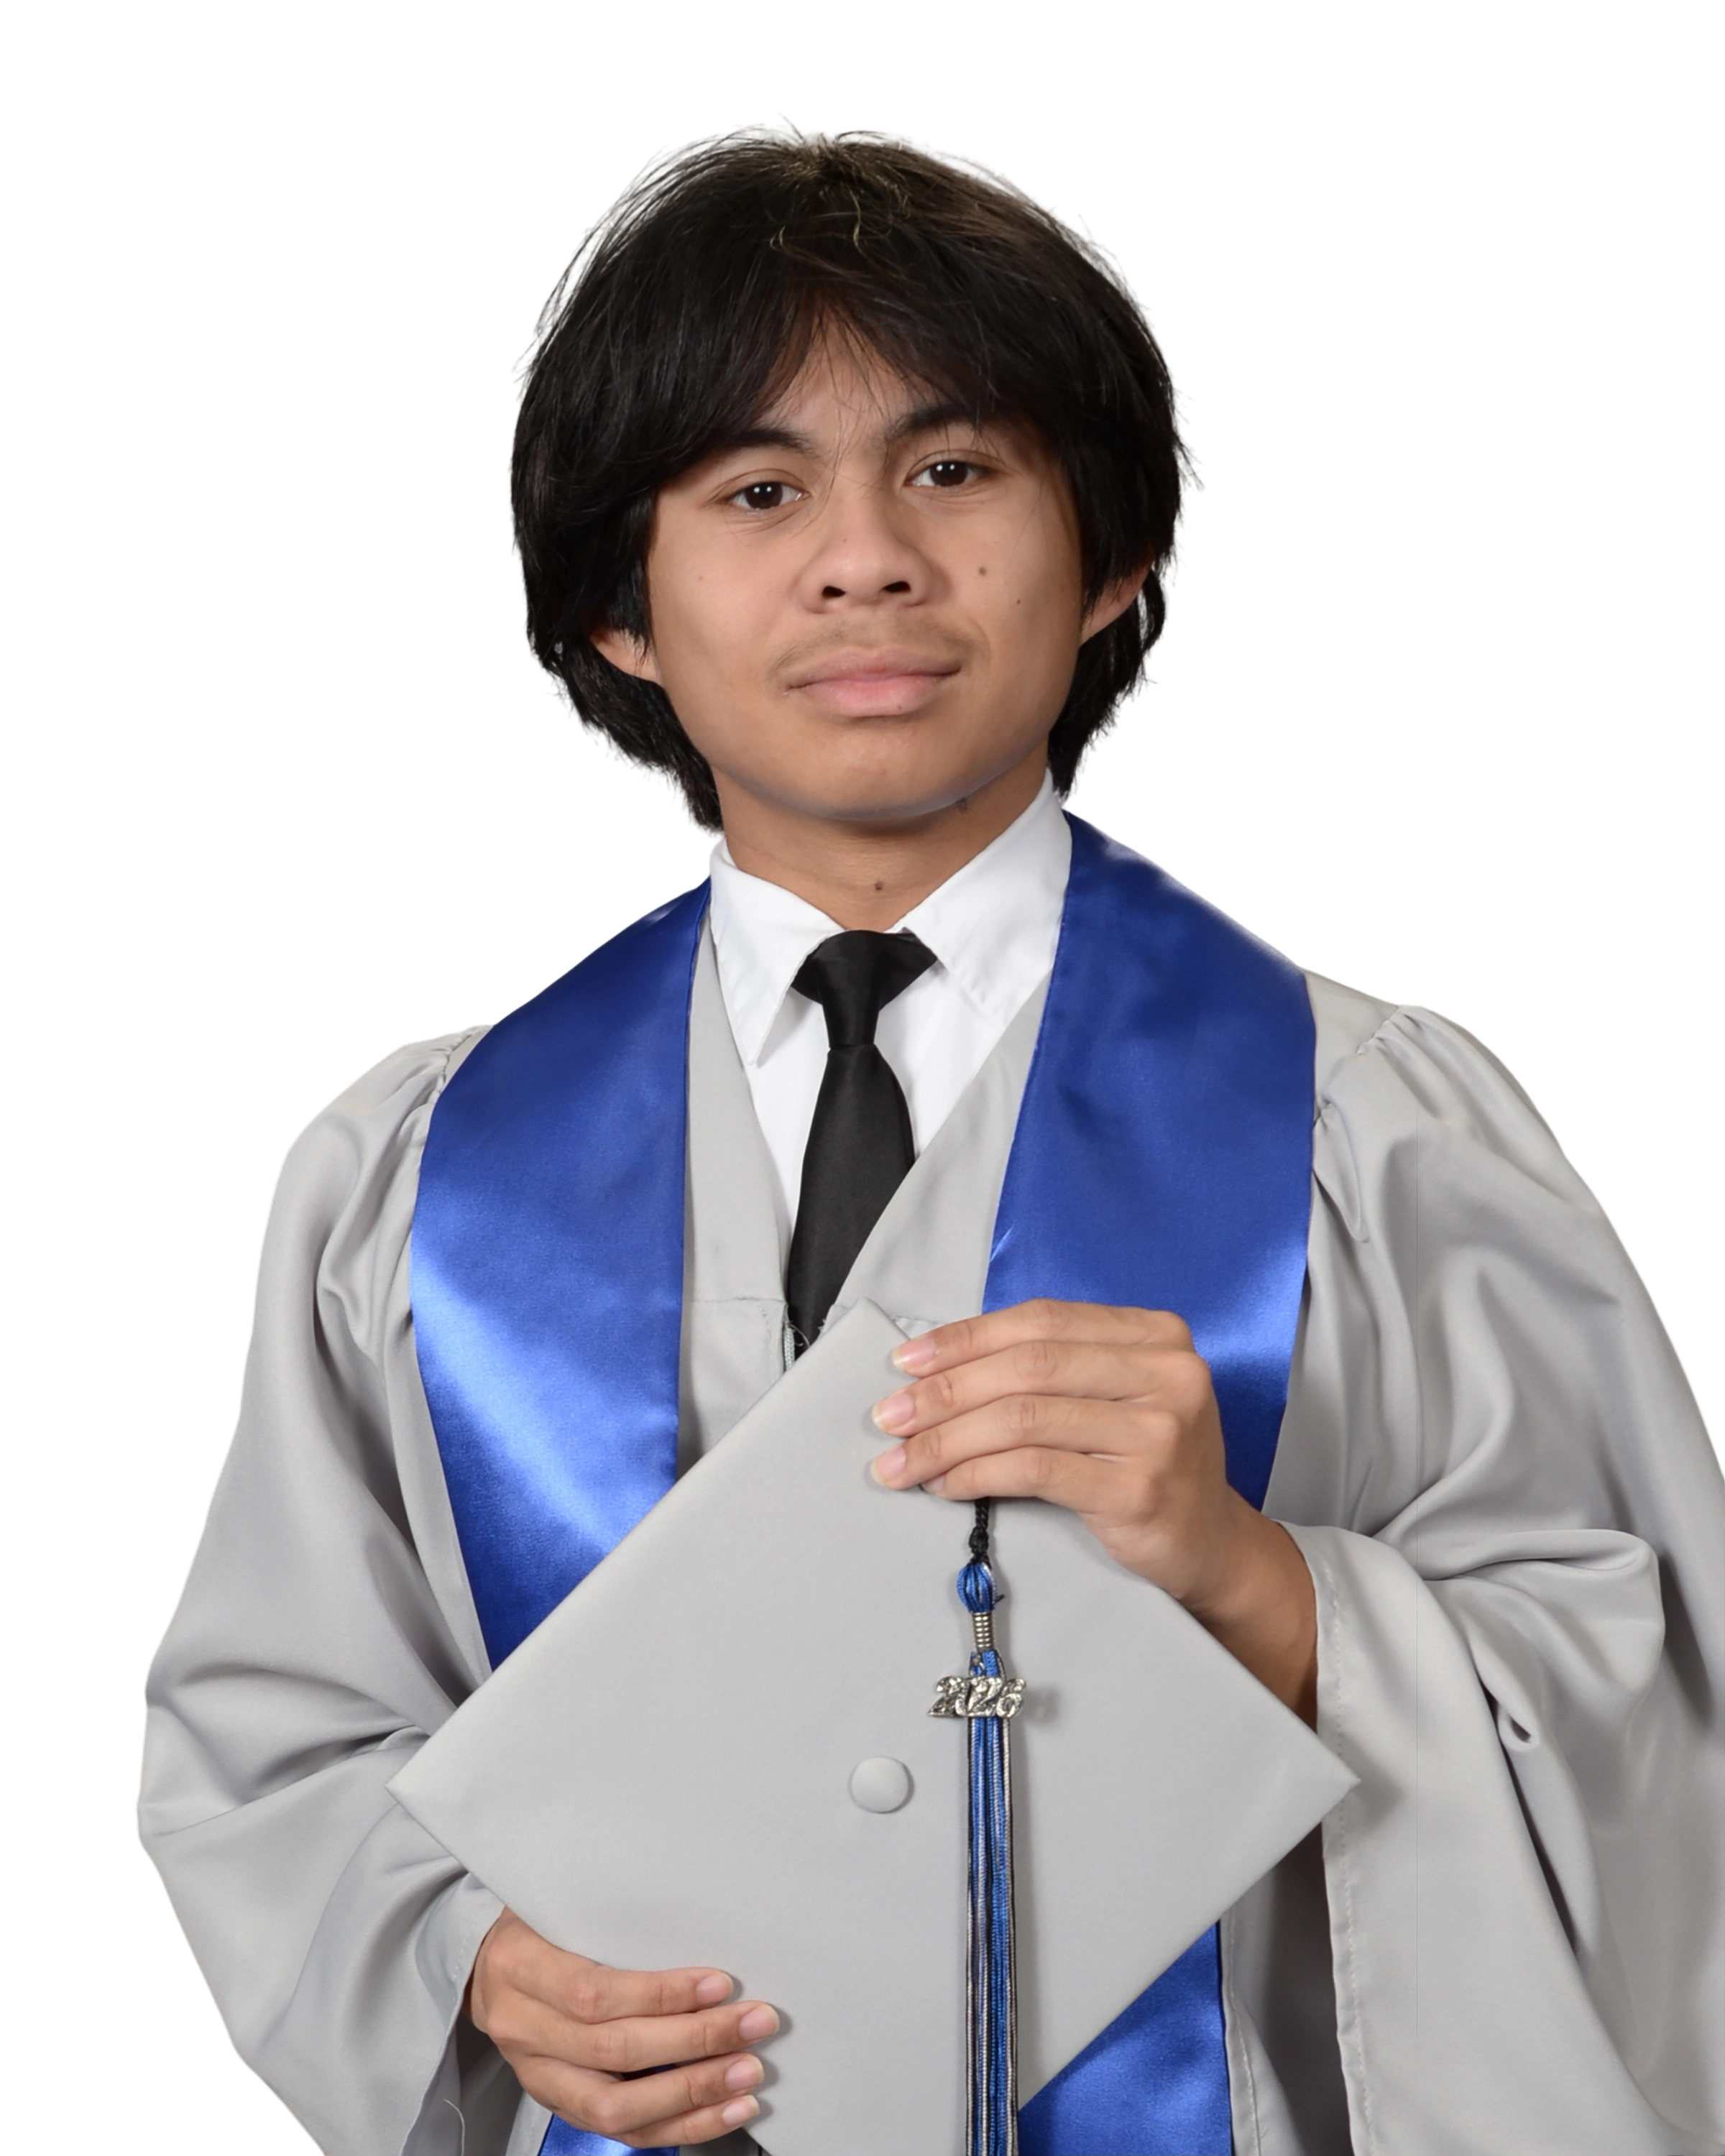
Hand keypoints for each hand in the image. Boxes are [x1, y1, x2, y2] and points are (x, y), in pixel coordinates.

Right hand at [465, 1909, 776, 2146]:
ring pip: (616, 2106)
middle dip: (695, 2041)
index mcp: (519, 1966)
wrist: (486, 1967)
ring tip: (746, 2073)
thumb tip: (700, 1917)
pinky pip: (620, 2132)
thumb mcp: (558, 1901)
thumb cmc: (537, 1923)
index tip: (719, 1985)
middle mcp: (523, 2028)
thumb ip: (613, 1915)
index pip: (594, 1993)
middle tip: (753, 2024)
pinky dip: (679, 2125)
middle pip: (614, 2051)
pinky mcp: (559, 2104)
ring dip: (692, 2093)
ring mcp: (538, 2075)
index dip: (660, 1995)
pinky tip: (723, 2110)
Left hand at [869, 1300, 1317, 1723]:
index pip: (1041, 1320)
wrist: (1209, 1544)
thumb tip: (940, 1368)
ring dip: (947, 1439)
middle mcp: (1166, 1372)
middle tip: (891, 1415)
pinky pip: (1033, 1469)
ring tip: (903, 1459)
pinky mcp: (1139, 1487)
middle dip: (945, 1391)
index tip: (908, 1361)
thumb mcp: (1115, 1396)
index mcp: (1156, 1334)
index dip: (966, 1337)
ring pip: (1023, 1418)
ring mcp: (1159, 1430)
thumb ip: (1053, 1370)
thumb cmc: (1147, 1462)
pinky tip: (946, 1483)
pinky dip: (977, 1474)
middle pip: (1027, 1367)